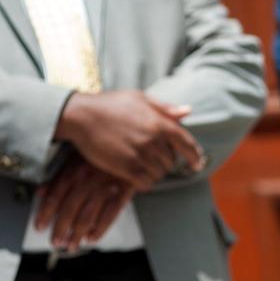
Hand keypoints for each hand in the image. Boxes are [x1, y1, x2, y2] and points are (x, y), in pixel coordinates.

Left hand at [34, 154, 133, 252]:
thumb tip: (40, 192)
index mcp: (74, 171)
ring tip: (72, 244)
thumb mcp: (76, 156)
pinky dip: (101, 228)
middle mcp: (88, 180)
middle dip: (61, 229)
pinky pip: (111, 213)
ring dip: (78, 233)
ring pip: (88, 215)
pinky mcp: (124, 190)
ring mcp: (106, 186)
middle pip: (69, 210)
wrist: (132, 140)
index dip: (45, 214)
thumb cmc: (102, 148)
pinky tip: (93, 237)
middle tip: (56, 242)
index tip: (40, 226)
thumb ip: (57, 176)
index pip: (54, 196)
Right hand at [54, 91, 204, 189]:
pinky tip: (138, 176)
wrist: (81, 115)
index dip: (195, 156)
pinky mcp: (125, 167)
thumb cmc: (110, 104)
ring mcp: (139, 154)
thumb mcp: (140, 98)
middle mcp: (153, 140)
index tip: (198, 164)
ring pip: (159, 173)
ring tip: (145, 167)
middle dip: (167, 162)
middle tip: (155, 160)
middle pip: (172, 161)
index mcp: (160, 123)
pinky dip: (145, 182)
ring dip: (155, 173)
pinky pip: (145, 182)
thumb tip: (188, 111)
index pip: (187, 144)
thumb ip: (165, 108)